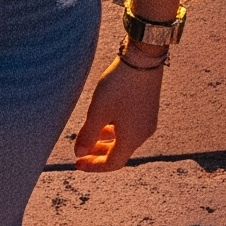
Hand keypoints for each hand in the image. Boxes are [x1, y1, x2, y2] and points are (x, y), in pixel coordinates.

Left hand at [71, 55, 164, 170]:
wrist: (143, 59)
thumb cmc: (119, 86)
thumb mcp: (98, 110)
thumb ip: (88, 134)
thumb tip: (78, 154)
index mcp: (131, 139)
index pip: (112, 163)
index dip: (94, 165)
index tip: (77, 163)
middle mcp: (143, 134)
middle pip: (119, 152)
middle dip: (99, 154)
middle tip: (82, 152)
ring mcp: (147, 121)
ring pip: (125, 139)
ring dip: (106, 141)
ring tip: (90, 135)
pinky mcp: (148, 108)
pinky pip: (130, 127)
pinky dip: (115, 130)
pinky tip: (105, 119)